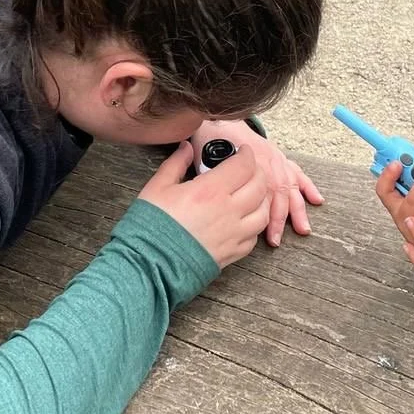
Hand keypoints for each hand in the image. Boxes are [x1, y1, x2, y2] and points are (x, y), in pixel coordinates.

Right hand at [138, 142, 269, 268]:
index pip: (243, 166)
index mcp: (211, 190)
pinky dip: (255, 224)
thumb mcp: (158, 187)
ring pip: (263, 212)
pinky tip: (245, 219)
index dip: (247, 154)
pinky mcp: (233, 253)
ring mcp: (234, 234)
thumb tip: (187, 148)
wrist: (150, 265)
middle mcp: (229, 211)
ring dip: (262, 198)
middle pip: (259, 186)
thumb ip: (176, 164)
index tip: (243, 151)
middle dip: (258, 172)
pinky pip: (255, 236)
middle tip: (249, 168)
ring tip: (253, 192)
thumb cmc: (151, 226)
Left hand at [192, 119, 322, 246]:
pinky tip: (316, 200)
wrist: (221, 122)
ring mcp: (276, 160)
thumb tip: (209, 192)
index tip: (259, 232)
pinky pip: (297, 174)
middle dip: (279, 219)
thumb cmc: (213, 140)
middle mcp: (268, 162)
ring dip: (297, 209)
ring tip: (302, 228)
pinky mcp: (280, 159)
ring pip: (290, 188)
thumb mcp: (206, 157)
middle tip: (275, 239)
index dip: (262, 214)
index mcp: (250, 162)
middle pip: (278, 194)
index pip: (260, 193)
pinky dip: (308, 187)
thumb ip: (211, 176)